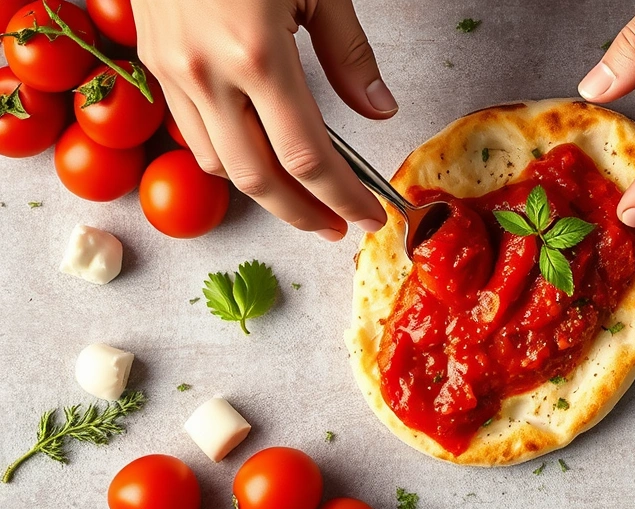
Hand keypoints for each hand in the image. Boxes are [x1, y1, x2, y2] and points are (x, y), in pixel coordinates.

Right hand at [133, 0, 395, 240]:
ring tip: (304, 201)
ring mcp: (172, 71)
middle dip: (303, 215)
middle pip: (259, 179)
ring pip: (219, 165)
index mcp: (255, 54)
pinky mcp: (155, 64)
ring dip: (265, 194)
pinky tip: (259, 160)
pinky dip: (230, 159)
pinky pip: (192, 134)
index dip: (342, 197)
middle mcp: (206, 73)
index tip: (367, 217)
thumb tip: (380, 110)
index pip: (306, 157)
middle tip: (336, 228)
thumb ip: (349, 54)